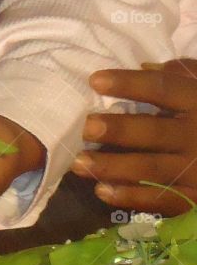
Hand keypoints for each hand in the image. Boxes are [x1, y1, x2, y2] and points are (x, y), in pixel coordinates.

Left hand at [74, 58, 196, 214]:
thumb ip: (182, 74)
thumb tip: (144, 65)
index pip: (162, 88)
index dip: (129, 84)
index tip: (94, 80)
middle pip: (154, 131)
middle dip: (119, 130)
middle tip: (87, 128)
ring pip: (151, 169)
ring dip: (113, 167)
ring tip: (78, 163)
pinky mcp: (195, 197)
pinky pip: (160, 199)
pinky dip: (130, 197)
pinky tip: (101, 190)